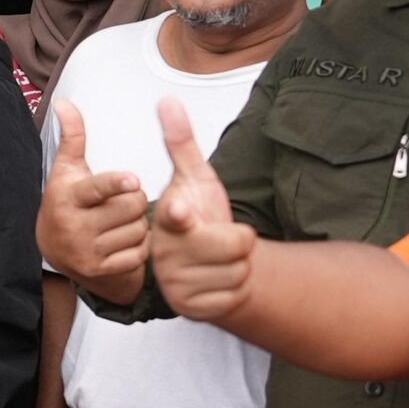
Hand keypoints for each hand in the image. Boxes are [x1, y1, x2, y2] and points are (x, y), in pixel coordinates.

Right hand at [35, 100, 148, 284]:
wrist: (53, 250)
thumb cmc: (66, 202)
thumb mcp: (66, 170)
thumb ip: (72, 137)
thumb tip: (65, 103)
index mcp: (67, 198)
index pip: (97, 188)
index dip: (116, 183)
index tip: (132, 179)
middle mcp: (74, 226)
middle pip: (130, 205)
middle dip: (134, 199)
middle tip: (123, 199)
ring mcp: (87, 251)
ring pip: (138, 229)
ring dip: (138, 224)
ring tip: (120, 222)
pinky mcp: (100, 270)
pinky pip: (139, 252)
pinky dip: (139, 246)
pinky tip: (124, 240)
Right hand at [146, 97, 255, 322]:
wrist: (209, 262)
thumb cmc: (201, 215)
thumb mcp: (197, 177)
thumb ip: (181, 142)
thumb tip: (167, 100)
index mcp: (169, 220)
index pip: (177, 215)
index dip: (182, 213)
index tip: (181, 211)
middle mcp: (166, 253)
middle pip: (236, 244)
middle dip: (242, 240)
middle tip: (227, 239)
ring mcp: (178, 283)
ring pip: (240, 271)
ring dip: (241, 266)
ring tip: (221, 260)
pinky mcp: (192, 308)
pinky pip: (236, 295)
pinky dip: (237, 288)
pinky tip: (220, 281)